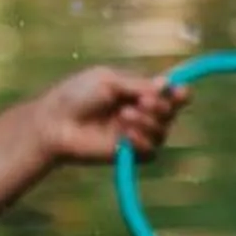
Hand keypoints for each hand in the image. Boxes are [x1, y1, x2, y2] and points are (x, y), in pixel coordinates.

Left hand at [29, 65, 186, 165]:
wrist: (56, 124)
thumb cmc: (77, 95)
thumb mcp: (108, 80)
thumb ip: (139, 84)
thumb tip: (168, 84)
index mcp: (138, 91)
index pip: (170, 93)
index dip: (179, 93)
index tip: (179, 93)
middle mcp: (142, 113)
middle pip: (172, 112)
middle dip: (161, 107)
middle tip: (142, 102)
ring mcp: (137, 134)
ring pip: (163, 131)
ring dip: (149, 122)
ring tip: (125, 116)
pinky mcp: (131, 155)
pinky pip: (151, 151)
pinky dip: (142, 141)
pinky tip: (127, 136)